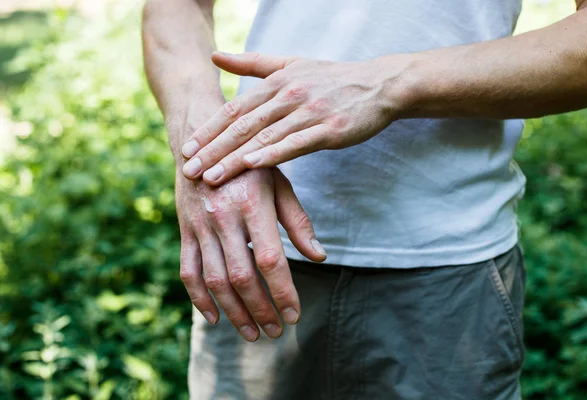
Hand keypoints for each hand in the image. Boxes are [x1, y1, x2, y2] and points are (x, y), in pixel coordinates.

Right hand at [176, 167, 326, 341]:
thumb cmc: (250, 165)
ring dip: (234, 313)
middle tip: (276, 331)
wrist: (202, 142)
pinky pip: (188, 271)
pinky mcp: (185, 231)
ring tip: (252, 334)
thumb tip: (319, 256)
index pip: (270, 260)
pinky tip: (214, 318)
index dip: (283, 292)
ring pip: (215, 280)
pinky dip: (199, 299)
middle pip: (242, 277)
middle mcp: (223, 217)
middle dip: (261, 310)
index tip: (295, 315)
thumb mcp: (278, 184)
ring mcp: (199, 225)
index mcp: (252, 204)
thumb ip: (298, 221)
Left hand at [179, 52, 396, 184]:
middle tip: (188, 170)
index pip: (234, 109)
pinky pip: (295, 143)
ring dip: (234, 159)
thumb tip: (215, 56)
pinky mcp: (329, 130)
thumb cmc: (332, 78)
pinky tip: (252, 166)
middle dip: (212, 150)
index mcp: (276, 83)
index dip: (208, 130)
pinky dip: (272, 155)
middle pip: (242, 126)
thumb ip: (252, 63)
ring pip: (264, 138)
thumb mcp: (290, 64)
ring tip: (210, 177)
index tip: (186, 148)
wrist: (378, 85)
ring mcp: (308, 112)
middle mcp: (288, 96)